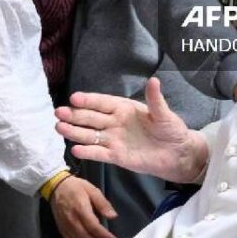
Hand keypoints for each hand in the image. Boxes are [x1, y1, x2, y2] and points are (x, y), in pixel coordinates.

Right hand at [49, 176, 117, 237]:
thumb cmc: (76, 187)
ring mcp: (66, 226)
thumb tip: (113, 216)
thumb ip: (103, 203)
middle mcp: (72, 220)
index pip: (93, 227)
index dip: (104, 236)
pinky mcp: (62, 230)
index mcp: (80, 208)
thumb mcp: (92, 190)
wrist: (56, 187)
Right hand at [55, 78, 207, 182]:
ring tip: (59, 128)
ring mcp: (114, 140)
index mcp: (123, 108)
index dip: (88, 100)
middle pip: (91, 118)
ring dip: (74, 132)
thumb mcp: (164, 113)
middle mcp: (114, 122)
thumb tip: (154, 80)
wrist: (178, 154)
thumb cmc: (171, 130)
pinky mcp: (117, 157)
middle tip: (59, 112)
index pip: (102, 102)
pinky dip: (88, 152)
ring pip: (90, 135)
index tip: (74, 98)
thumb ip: (155, 99)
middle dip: (74, 115)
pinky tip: (75, 149)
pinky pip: (99, 153)